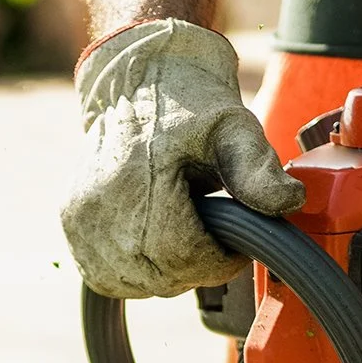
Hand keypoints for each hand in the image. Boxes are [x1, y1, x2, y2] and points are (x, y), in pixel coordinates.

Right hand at [61, 19, 304, 299]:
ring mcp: (80, 221)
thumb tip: (289, 203)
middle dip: (195, 269)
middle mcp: (99, 207)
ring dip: (167, 275)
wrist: (136, 78)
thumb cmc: (189, 102)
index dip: (217, 262)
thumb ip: (258, 168)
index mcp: (136, 182)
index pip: (181, 257)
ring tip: (186, 238)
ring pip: (133, 284)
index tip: (237, 247)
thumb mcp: (233, 127)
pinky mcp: (71, 227)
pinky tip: (156, 248)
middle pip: (157, 276)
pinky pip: (106, 277)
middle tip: (216, 242)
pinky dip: (137, 274)